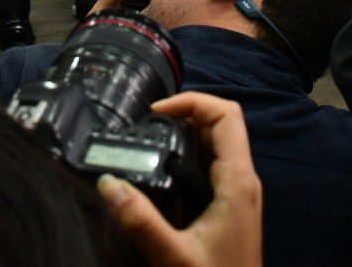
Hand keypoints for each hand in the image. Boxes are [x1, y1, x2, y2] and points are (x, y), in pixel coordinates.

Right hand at [99, 92, 262, 266]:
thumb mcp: (173, 257)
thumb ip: (140, 221)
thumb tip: (107, 182)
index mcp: (239, 181)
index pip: (227, 115)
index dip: (193, 101)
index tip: (154, 113)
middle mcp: (244, 181)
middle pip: (223, 124)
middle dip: (187, 112)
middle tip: (147, 123)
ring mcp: (239, 195)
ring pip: (219, 144)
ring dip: (189, 132)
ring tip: (150, 138)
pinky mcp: (231, 209)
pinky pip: (214, 166)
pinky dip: (190, 155)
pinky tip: (163, 170)